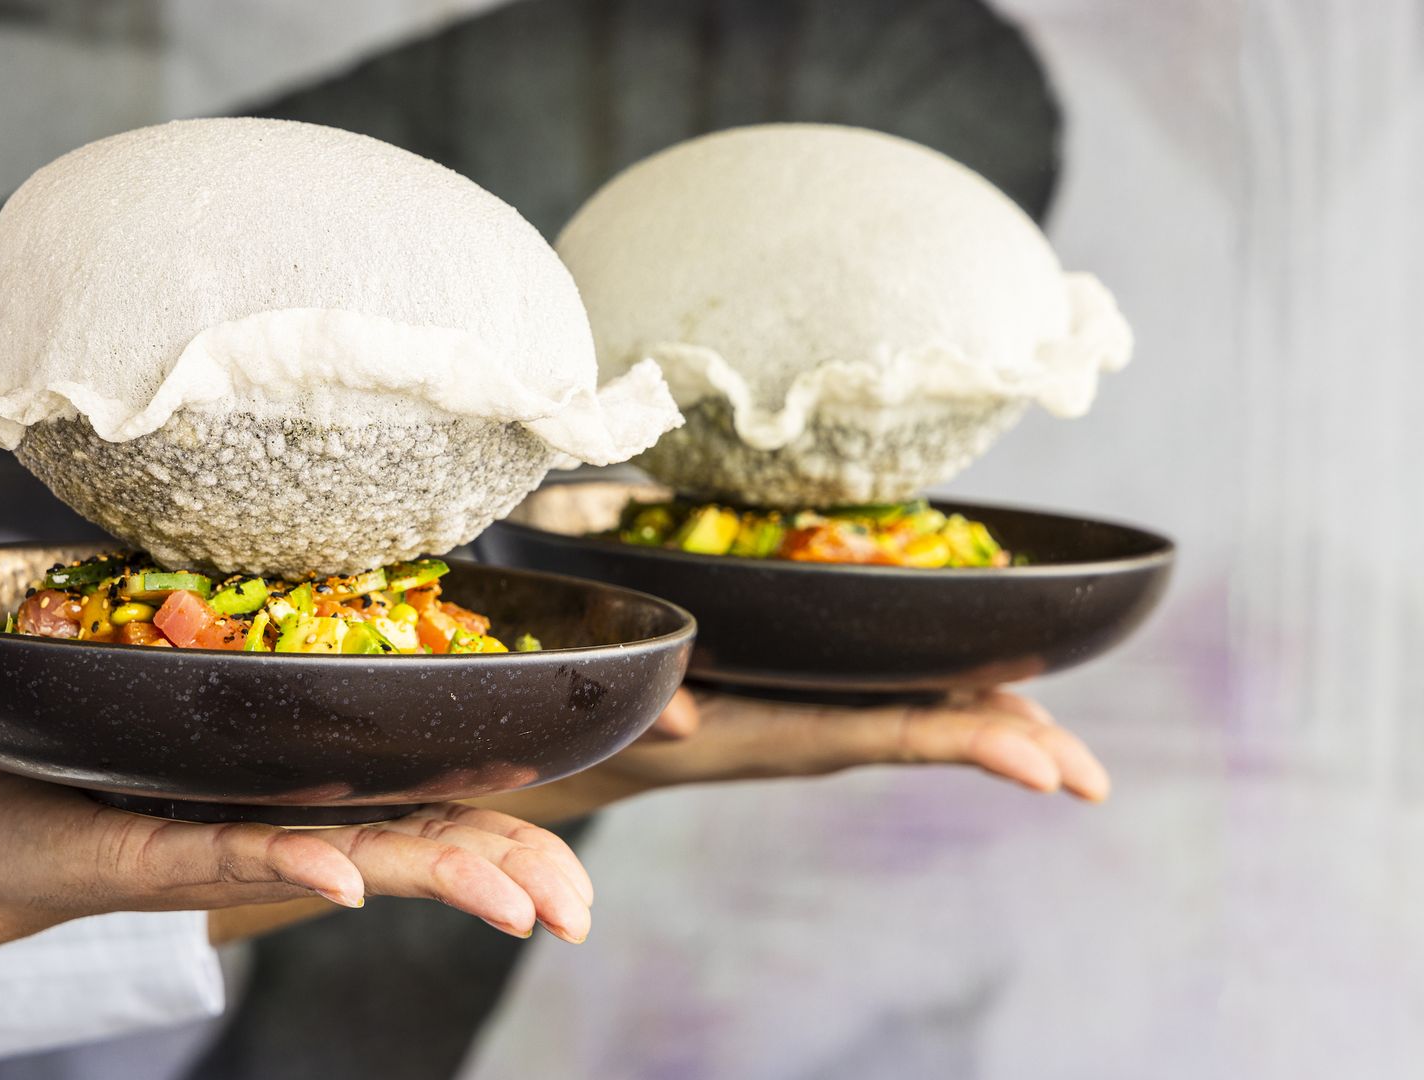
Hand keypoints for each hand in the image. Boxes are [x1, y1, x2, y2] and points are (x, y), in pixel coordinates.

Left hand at [0, 771, 593, 942]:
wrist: (3, 834)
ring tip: (510, 901)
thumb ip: (305, 712)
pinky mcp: (166, 853)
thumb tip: (384, 654)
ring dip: (436, 877)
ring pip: (355, 859)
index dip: (518, 844)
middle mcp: (295, 836)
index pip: (442, 820)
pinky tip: (347, 876)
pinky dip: (300, 862)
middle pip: (421, 848)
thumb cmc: (122, 783)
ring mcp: (236, 848)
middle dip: (507, 876)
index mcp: (324, 806)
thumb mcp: (237, 741)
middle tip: (575, 912)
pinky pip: (240, 852)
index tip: (581, 880)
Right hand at [473, 686, 1107, 823]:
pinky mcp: (818, 705)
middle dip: (1018, 748)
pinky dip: (960, 698)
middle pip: (936, 734)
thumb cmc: (615, 724)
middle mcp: (819, 731)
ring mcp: (823, 719)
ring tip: (1069, 749)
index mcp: (789, 730)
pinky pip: (904, 703)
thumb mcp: (626, 711)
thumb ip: (649, 707)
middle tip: (1094, 778)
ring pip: (929, 720)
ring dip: (1001, 726)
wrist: (605, 753)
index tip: (1047, 767)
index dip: (974, 744)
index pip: (899, 735)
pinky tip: (997, 689)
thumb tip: (676, 718)